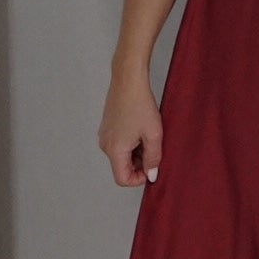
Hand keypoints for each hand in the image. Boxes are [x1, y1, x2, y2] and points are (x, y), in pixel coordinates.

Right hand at [99, 64, 163, 186]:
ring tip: (148, 135)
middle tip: (154, 148)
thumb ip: (154, 159)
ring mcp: (104, 135)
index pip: (122, 179)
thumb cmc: (140, 104)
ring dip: (136, 152)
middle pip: (122, 167)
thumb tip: (152, 175)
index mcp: (115, 150)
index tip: (151, 168)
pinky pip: (118, 144)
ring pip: (121, 155)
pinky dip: (131, 143)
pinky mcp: (106, 127)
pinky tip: (141, 128)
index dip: (139, 179)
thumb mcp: (153, 134)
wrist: (128, 80)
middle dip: (139, 164)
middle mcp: (105, 145)